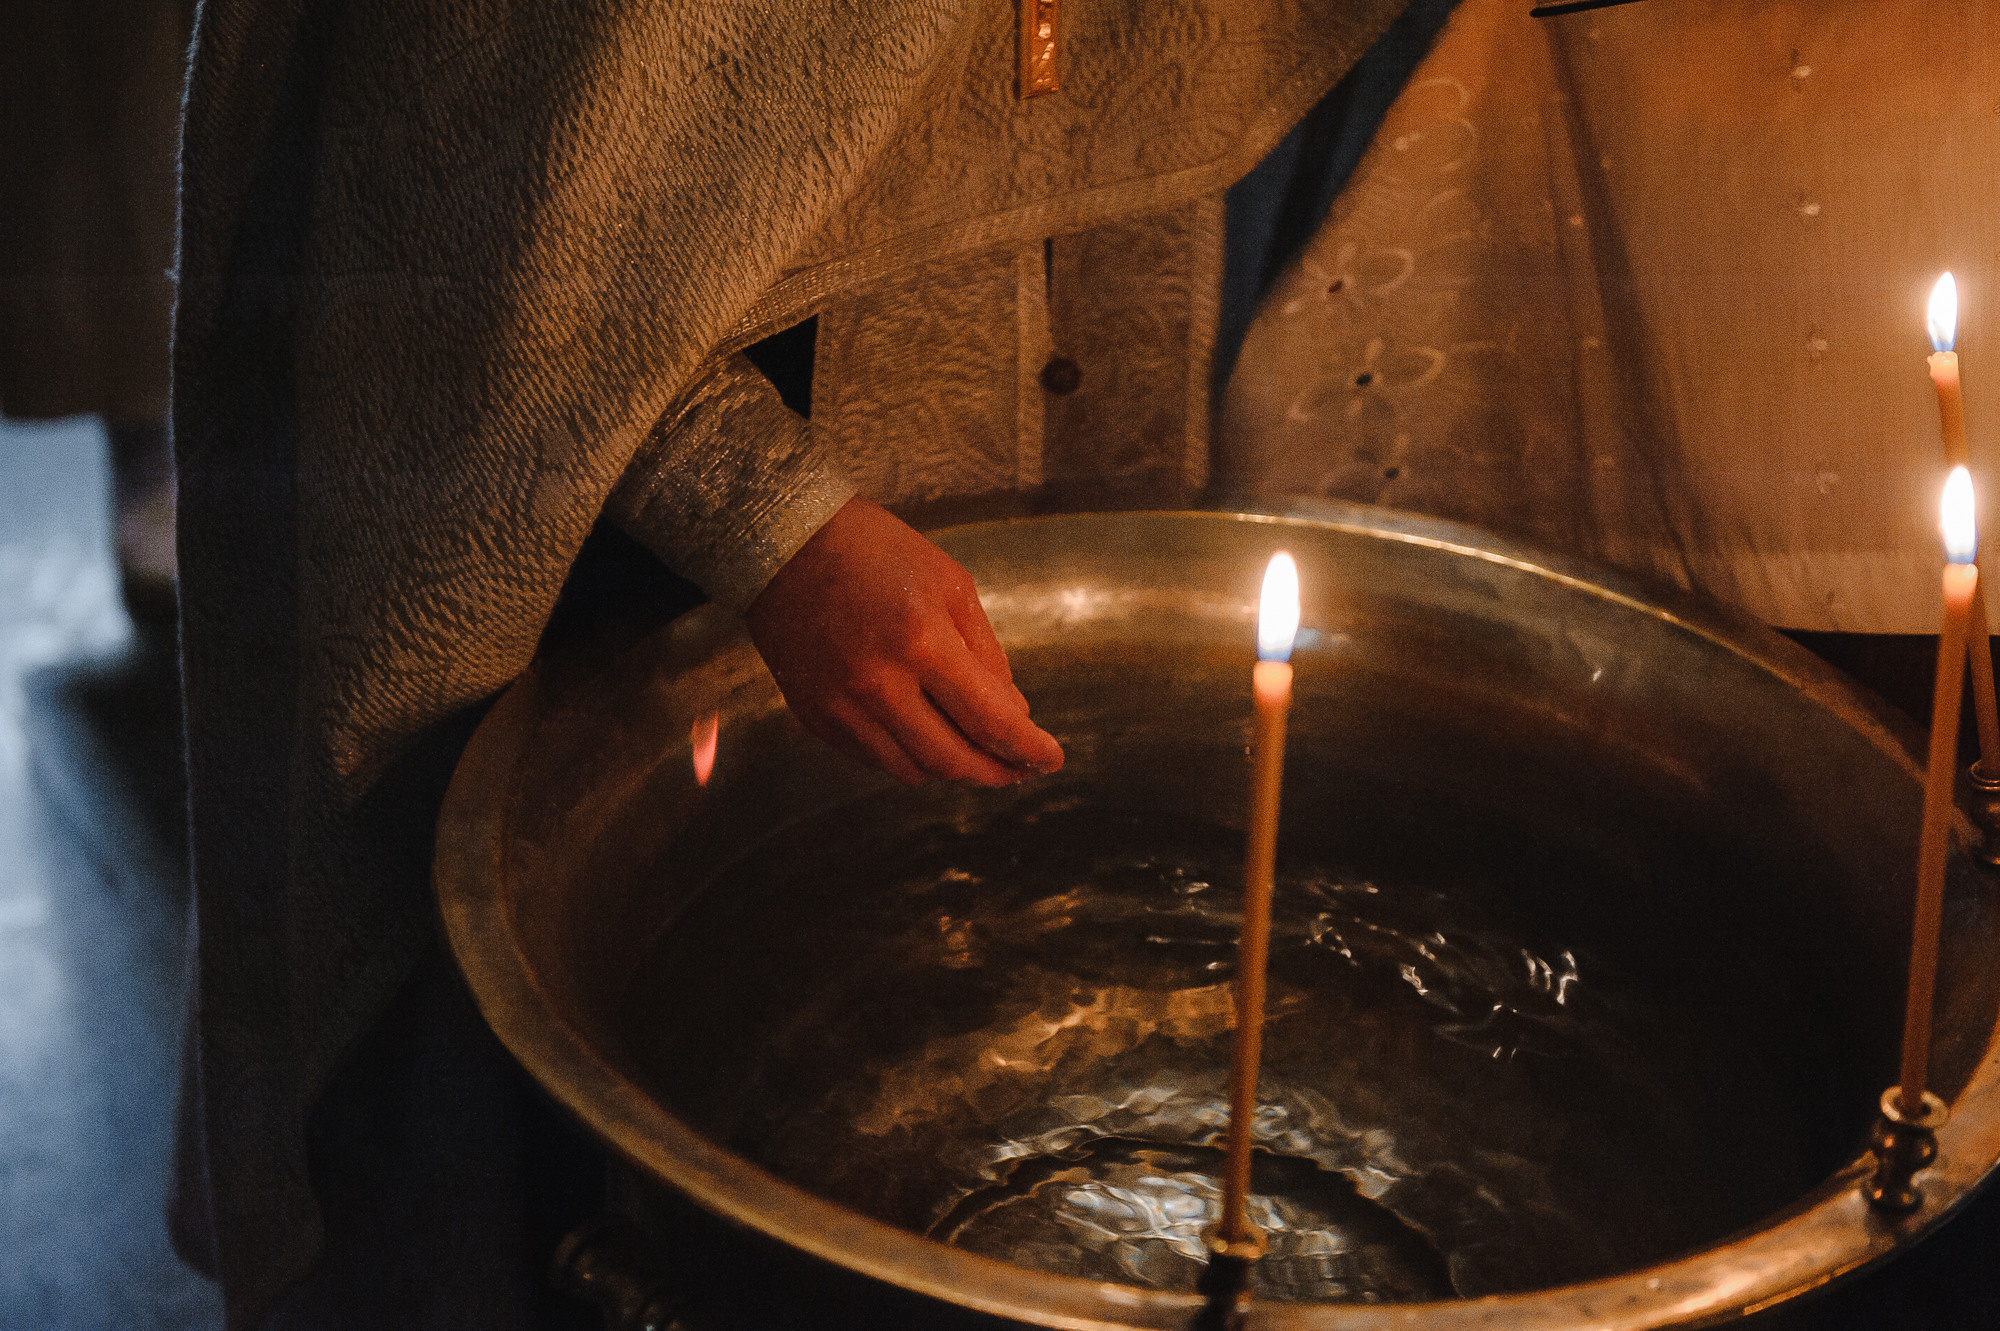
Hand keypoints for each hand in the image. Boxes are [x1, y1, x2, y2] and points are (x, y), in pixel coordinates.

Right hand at [745, 497, 1063, 785]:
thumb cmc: (874, 550)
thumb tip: (1013, 716)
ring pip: (913, 770)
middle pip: (953, 760)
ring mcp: (842, 706)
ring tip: (975, 756)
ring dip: (953, 769)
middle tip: (1018, 771)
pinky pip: (875, 759)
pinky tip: (925, 737)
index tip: (1051, 760)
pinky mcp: (815, 716)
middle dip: (996, 772)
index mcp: (922, 642)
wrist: (781, 541)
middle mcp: (879, 684)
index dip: (1028, 749)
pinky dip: (909, 757)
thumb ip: (986, 656)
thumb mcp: (950, 585)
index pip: (990, 721)